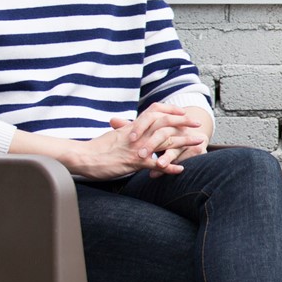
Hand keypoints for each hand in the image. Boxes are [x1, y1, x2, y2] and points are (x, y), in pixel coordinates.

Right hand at [72, 103, 205, 179]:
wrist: (82, 156)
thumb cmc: (95, 149)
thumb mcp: (113, 136)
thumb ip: (124, 132)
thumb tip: (131, 130)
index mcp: (132, 127)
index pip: (154, 112)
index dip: (170, 111)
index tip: (182, 113)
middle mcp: (137, 135)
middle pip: (165, 123)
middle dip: (183, 123)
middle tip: (198, 125)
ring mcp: (136, 148)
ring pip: (164, 141)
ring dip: (183, 142)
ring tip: (198, 143)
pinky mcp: (133, 163)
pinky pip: (155, 164)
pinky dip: (169, 166)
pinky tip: (181, 169)